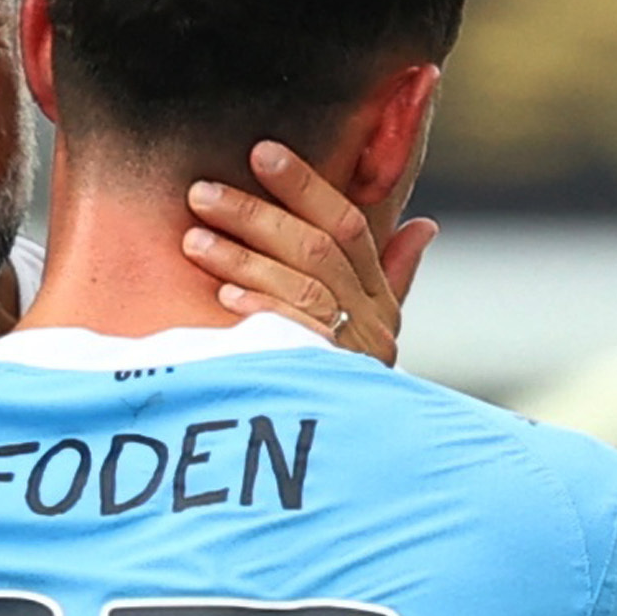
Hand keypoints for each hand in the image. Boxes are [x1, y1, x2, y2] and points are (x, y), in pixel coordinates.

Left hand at [181, 141, 437, 365]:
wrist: (347, 463)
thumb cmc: (342, 387)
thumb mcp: (368, 333)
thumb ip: (390, 278)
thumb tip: (425, 227)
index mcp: (378, 301)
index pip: (348, 224)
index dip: (305, 184)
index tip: (260, 152)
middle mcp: (371, 324)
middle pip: (318, 248)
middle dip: (256, 215)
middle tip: (201, 192)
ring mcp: (350, 355)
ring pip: (301, 286)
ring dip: (242, 258)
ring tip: (191, 238)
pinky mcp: (323, 384)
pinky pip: (293, 337)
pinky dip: (261, 311)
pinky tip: (224, 298)